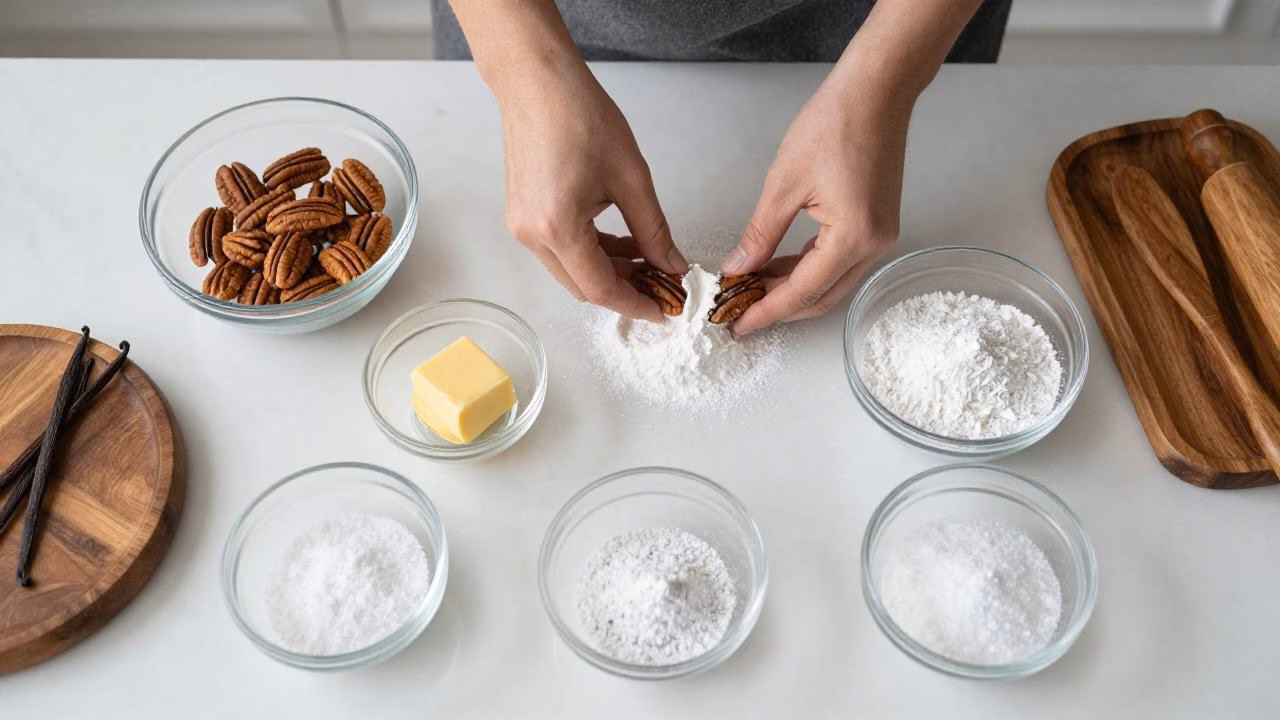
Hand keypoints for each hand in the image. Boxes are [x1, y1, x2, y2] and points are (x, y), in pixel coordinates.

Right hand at [499, 68, 686, 320]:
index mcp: (557, 228)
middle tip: (662, 284)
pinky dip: (590, 253)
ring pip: (571, 271)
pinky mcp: (522, 215)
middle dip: (624, 290)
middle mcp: (532, 235)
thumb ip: (653, 229)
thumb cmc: (580, 115)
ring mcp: (522, 226)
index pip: (600, 288)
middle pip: (582, 287)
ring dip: (608, 271)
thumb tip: (671, 265)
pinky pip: (559, 250)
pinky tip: (621, 241)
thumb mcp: (631, 177)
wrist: (536, 81)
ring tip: (648, 258)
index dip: (635, 304)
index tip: (664, 310)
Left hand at [721, 71, 909, 334]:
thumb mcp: (784, 184)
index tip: (737, 325)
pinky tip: (778, 264)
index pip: (803, 292)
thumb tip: (738, 269)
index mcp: (853, 237)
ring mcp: (880, 236)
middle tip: (738, 311)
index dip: (766, 312)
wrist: (876, 91)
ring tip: (751, 288)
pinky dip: (808, 267)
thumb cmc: (835, 124)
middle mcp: (874, 245)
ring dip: (792, 288)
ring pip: (831, 281)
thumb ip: (760, 234)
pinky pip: (839, 260)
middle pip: (821, 296)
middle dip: (778, 307)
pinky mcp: (877, 223)